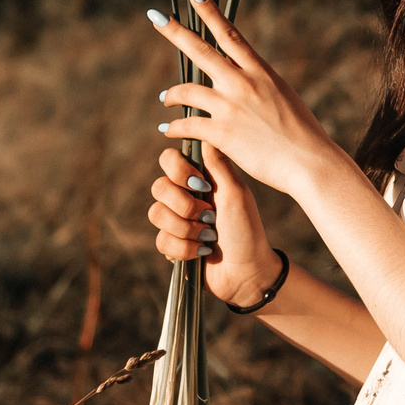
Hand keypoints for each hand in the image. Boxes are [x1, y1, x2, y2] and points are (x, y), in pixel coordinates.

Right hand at [144, 141, 279, 308]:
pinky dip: (184, 248)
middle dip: (184, 205)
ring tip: (208, 237)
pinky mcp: (172, 245)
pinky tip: (202, 252)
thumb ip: (217, 164)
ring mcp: (176, 221)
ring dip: (186, 229)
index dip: (178, 170)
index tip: (200, 184)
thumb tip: (206, 132)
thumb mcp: (236, 193)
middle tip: (210, 216)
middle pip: (158, 187)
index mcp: (200, 179)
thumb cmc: (247, 230)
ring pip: (156, 214)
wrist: (248, 272)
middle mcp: (184, 197)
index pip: (169, 159)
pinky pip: (160, 240)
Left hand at [150, 0, 353, 204]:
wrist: (309, 163)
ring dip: (172, 94)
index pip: (230, 34)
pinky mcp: (222, 133)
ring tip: (166, 99)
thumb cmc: (303, 135)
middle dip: (175, 31)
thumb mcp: (284, 98)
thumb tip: (248, 82)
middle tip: (156, 17)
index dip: (210, 12)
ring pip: (187, 90)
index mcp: (261, 71)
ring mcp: (230, 106)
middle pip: (201, 50)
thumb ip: (261, 86)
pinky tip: (167, 129)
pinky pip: (186, 124)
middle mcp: (243, 82)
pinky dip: (173, 126)